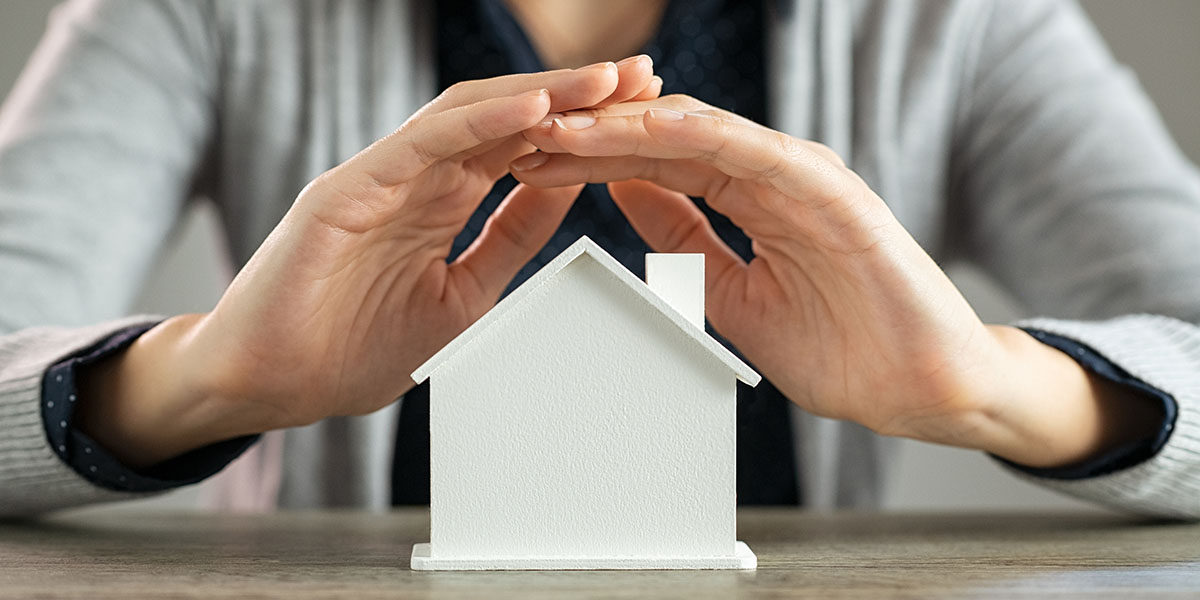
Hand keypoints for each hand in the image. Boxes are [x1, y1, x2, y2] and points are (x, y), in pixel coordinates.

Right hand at [77, 58, 661, 466]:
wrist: (272, 386)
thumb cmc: (352, 348)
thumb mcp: (464, 294)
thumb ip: (510, 238)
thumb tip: (567, 188)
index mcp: (442, 200)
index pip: (523, 146)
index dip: (585, 125)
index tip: (649, 114)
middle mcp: (415, 176)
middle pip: (507, 117)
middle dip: (578, 94)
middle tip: (645, 76)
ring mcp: (380, 176)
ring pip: (470, 116)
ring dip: (542, 93)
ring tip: (606, 81)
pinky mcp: (346, 189)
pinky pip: (422, 145)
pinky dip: (480, 123)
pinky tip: (536, 110)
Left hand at [511, 95, 1163, 467]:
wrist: (921, 388)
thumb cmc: (843, 346)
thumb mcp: (734, 295)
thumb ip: (687, 242)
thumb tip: (628, 199)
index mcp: (747, 200)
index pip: (653, 169)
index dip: (588, 163)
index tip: (528, 164)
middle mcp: (769, 177)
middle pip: (664, 143)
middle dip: (591, 136)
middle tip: (523, 132)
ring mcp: (800, 178)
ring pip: (698, 134)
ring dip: (626, 128)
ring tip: (562, 126)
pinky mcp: (829, 191)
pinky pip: (751, 153)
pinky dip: (694, 138)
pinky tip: (641, 131)